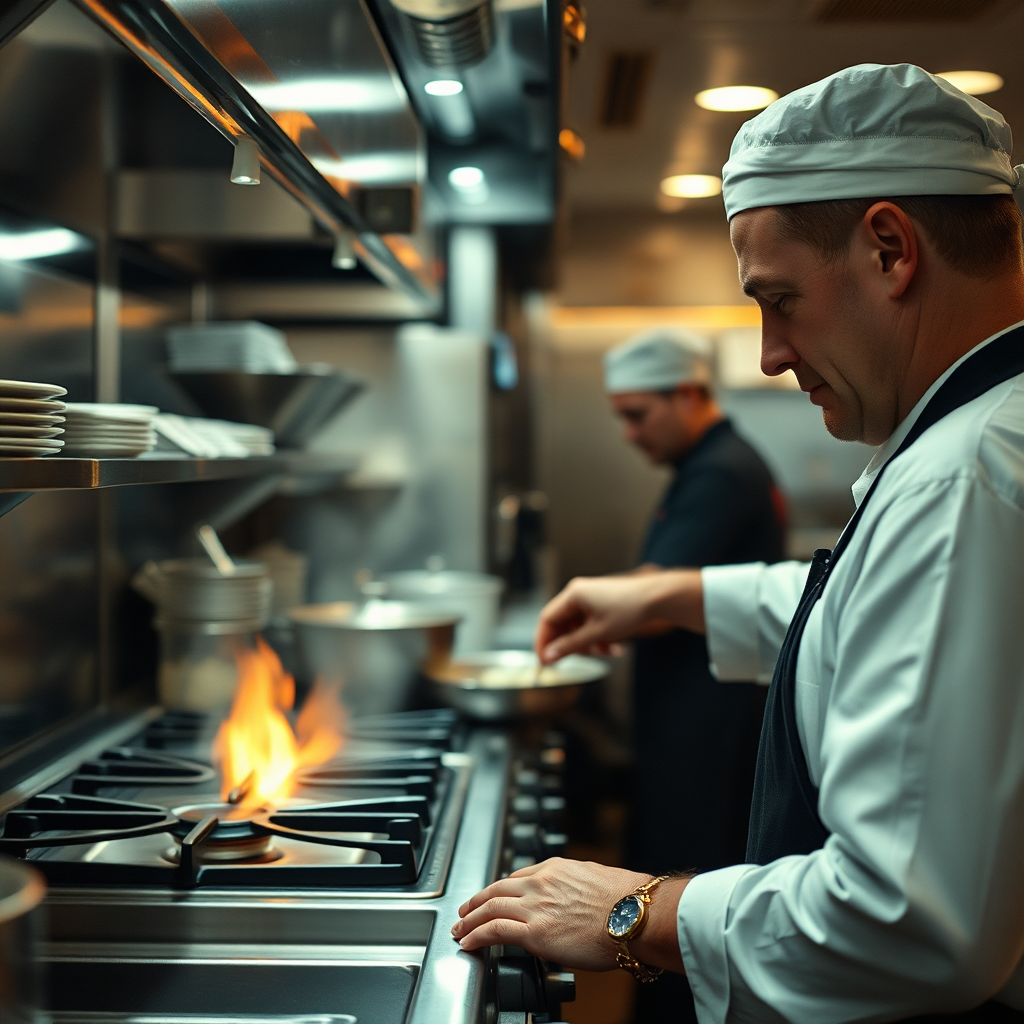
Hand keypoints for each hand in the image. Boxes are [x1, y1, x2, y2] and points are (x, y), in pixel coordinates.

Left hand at [452, 858, 687, 973]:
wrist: (636, 914)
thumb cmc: (626, 900)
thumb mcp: (595, 878)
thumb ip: (574, 885)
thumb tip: (574, 899)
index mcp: (555, 868)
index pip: (517, 876)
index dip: (499, 890)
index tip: (492, 898)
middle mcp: (540, 883)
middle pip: (496, 889)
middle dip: (475, 902)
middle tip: (463, 912)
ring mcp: (535, 906)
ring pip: (489, 908)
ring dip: (469, 920)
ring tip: (460, 930)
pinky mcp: (534, 933)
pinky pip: (494, 931)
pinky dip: (476, 936)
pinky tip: (468, 943)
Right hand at [535, 570, 704, 662]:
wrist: (657, 598)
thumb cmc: (628, 611)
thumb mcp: (596, 633)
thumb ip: (570, 646)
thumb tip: (549, 656)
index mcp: (573, 595)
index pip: (547, 619)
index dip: (544, 642)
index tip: (545, 662)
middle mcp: (578, 592)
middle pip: (562, 622)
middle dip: (568, 644)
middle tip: (571, 662)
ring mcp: (591, 596)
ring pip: (577, 625)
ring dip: (586, 642)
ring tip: (603, 653)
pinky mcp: (602, 602)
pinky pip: (590, 622)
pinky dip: (596, 636)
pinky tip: (611, 648)